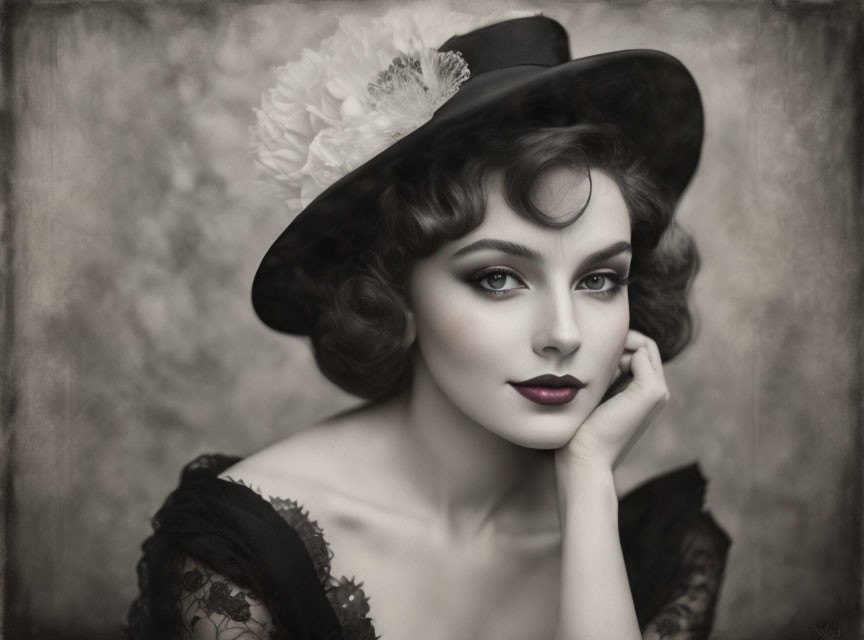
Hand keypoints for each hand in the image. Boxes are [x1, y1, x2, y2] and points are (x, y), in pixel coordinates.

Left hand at [558, 330, 669, 472]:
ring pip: (644, 345)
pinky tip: (602, 372)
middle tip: (592, 354)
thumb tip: (595, 346)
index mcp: (646, 393)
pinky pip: (641, 352)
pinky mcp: (651, 391)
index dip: (617, 344)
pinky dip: (619, 353)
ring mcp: (659, 391)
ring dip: (619, 347)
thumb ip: (603, 373)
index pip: (640, 350)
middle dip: (620, 341)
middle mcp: (659, 391)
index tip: (590, 354)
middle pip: (645, 345)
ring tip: (596, 366)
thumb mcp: (595, 394)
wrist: (585, 458)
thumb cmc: (581, 430)